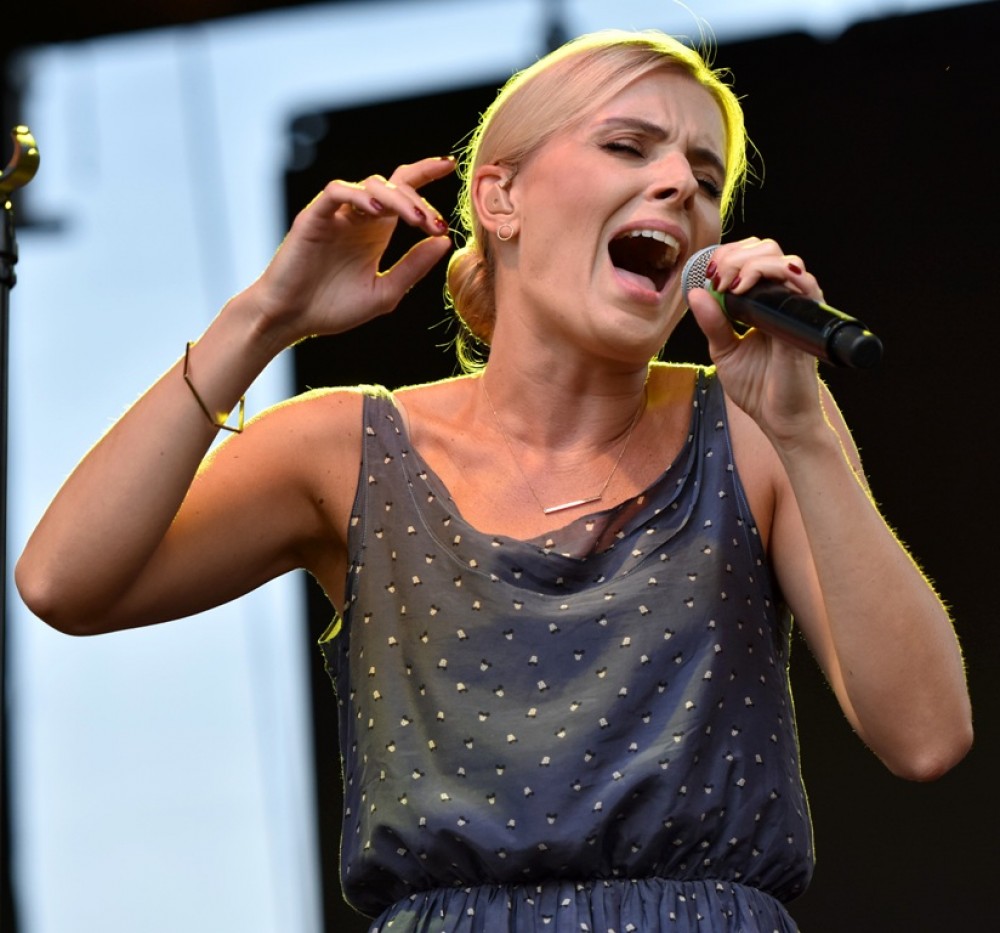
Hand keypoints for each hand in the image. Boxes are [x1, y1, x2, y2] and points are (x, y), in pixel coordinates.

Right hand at [247, 156, 455, 344]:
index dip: (425, 174)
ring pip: (370, 186)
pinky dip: (358, 195)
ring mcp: (336, 215)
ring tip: (416, 220)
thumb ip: (413, 267)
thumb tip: (444, 242)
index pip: (403, 190)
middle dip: (419, 200)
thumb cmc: (333, 308)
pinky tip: (378, 211)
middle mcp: (358, 217)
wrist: (291, 320)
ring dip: (397, 198)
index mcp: (376, 231)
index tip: (449, 166)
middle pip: (393, 186)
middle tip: (435, 222)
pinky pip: (336, 192)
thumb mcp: (384, 293)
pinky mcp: (313, 217)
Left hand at [686, 237, 827, 442]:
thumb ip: (712, 323)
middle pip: (767, 250)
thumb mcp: (724, 351)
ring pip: (783, 259)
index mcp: (764, 304)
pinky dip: (775, 274)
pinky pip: (803, 283)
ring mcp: (797, 307)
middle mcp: (783, 300)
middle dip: (735, 255)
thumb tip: (696, 293)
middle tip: (716, 277)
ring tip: (729, 284)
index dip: (728, 256)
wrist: (780, 419)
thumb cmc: (758, 389)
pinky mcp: (807, 320)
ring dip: (749, 262)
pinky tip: (747, 287)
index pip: (751, 259)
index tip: (707, 272)